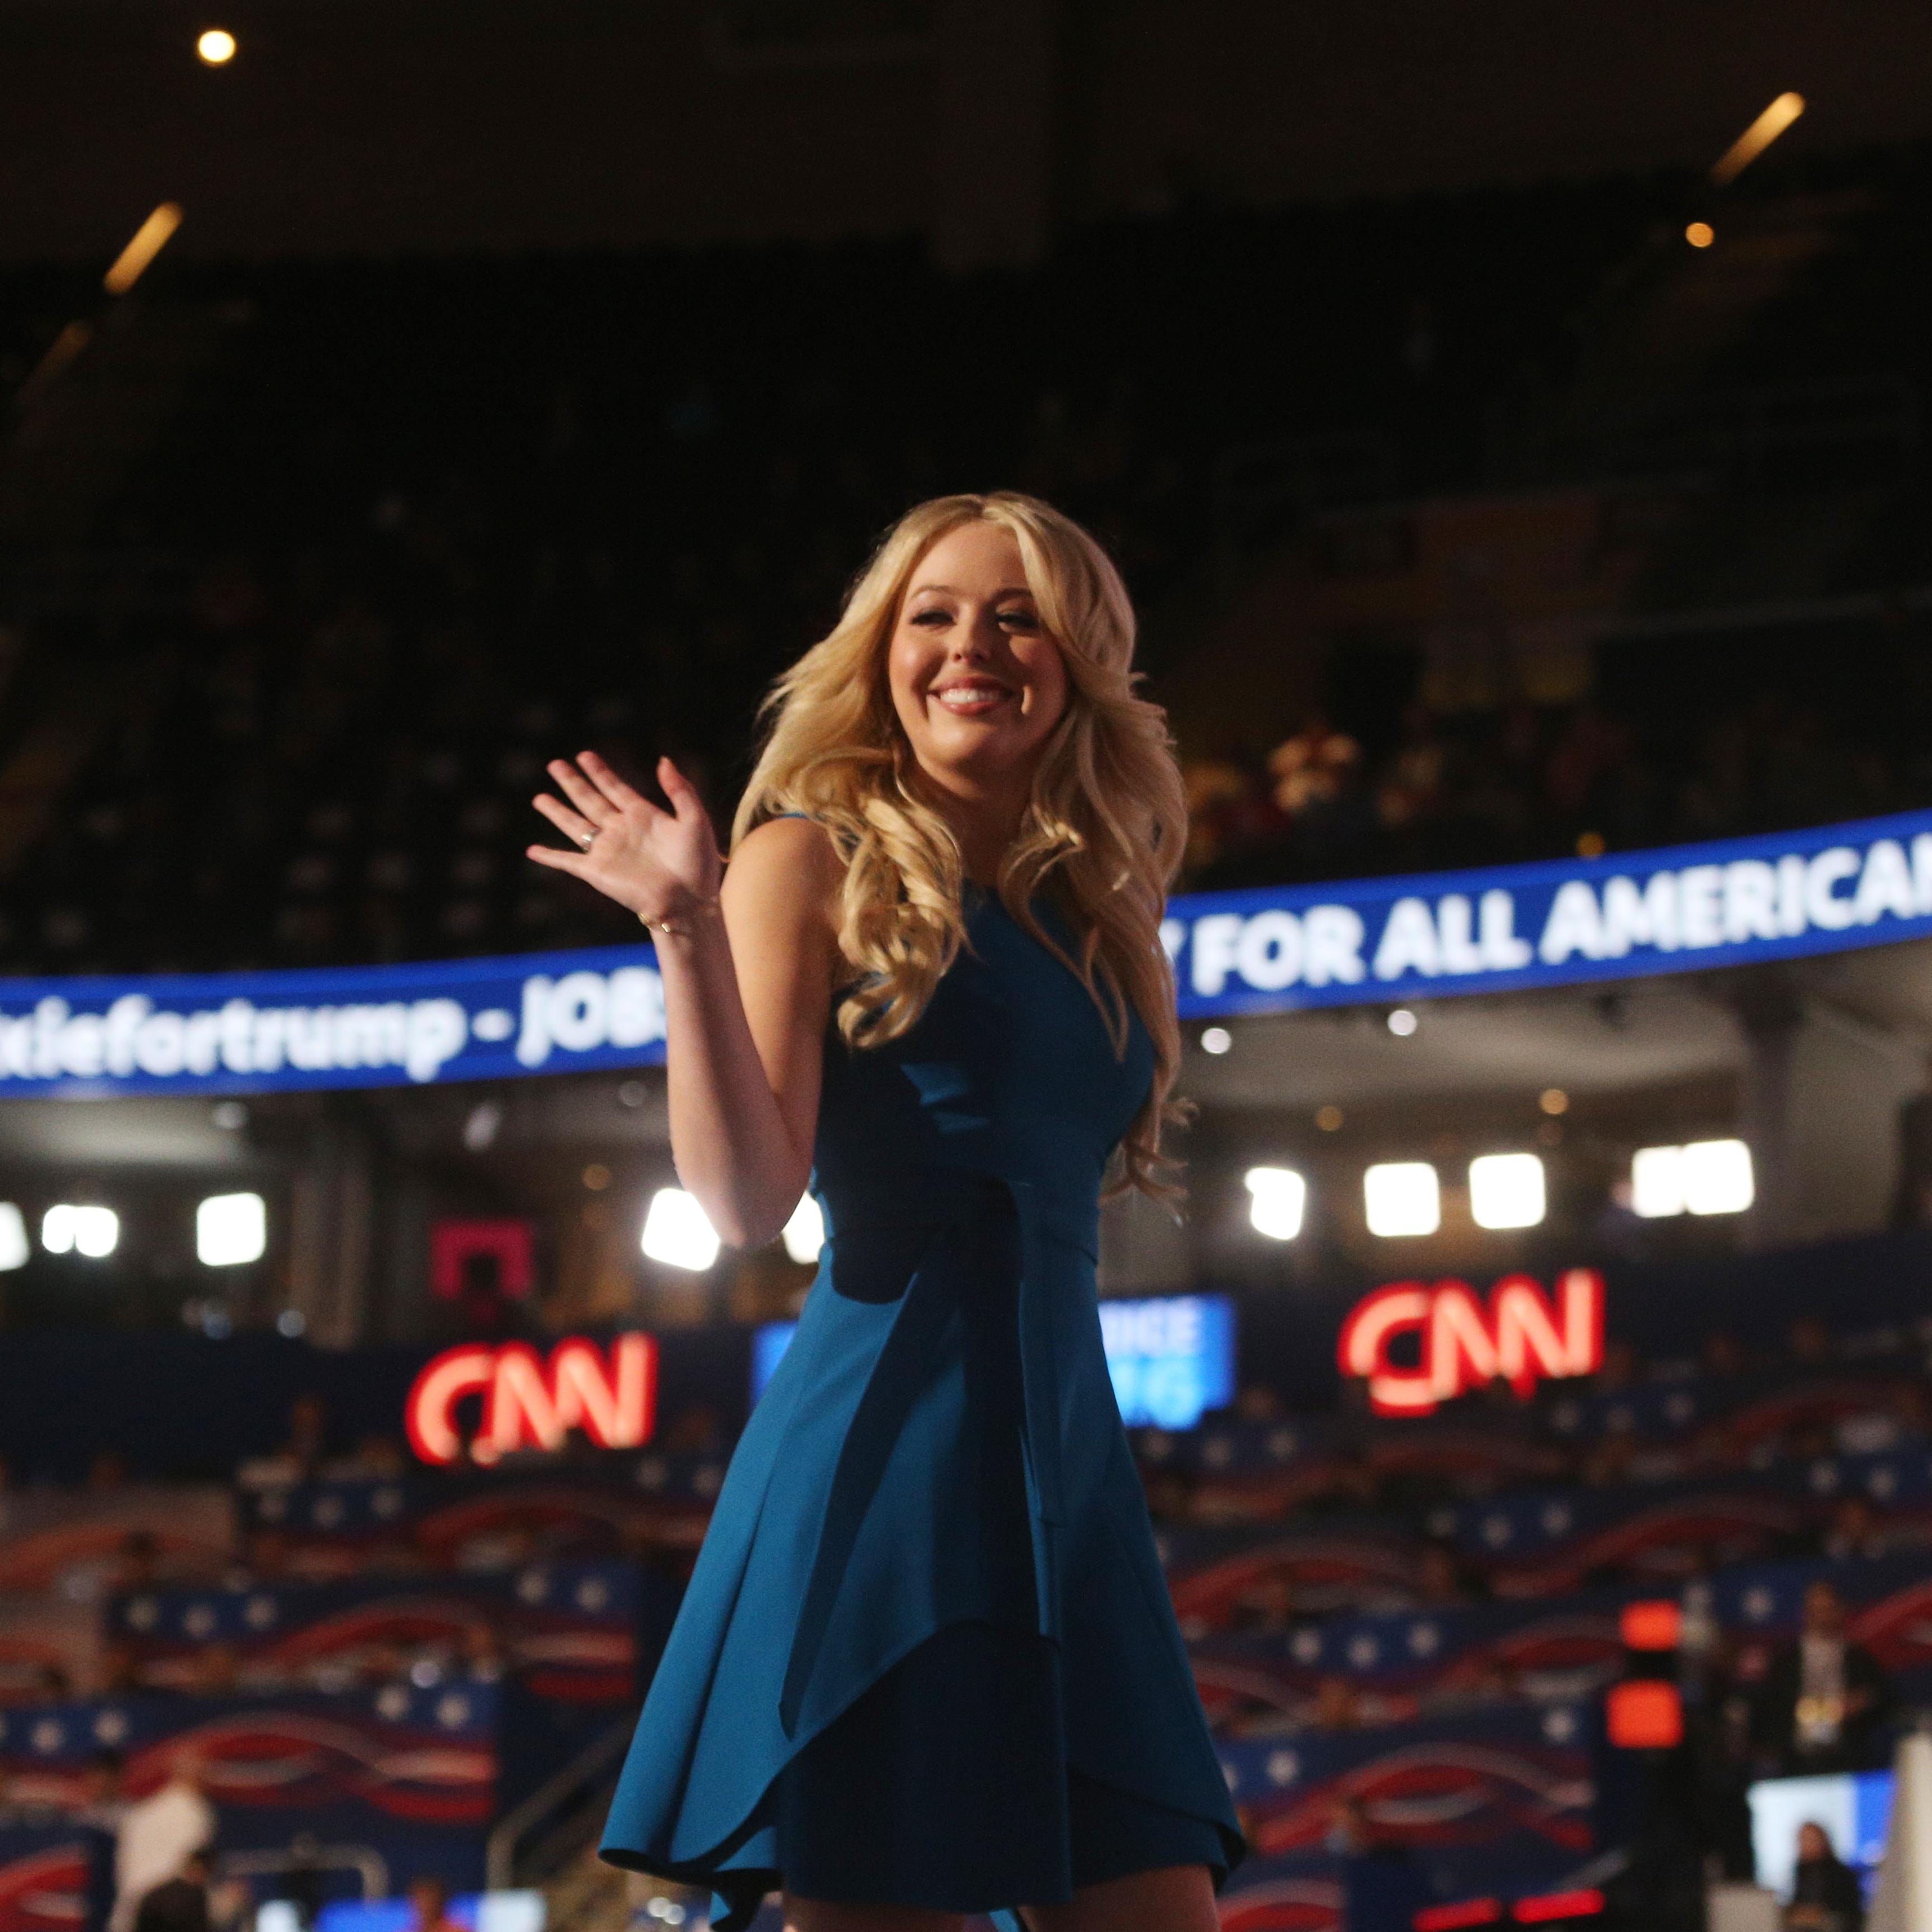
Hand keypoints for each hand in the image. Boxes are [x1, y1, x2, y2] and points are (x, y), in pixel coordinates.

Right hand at [527, 751, 721, 925]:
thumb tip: (663, 760)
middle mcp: (621, 830)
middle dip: (572, 782)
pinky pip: (567, 862)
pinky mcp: (597, 872)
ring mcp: (608, 850)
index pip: (615, 787)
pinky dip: (550, 857)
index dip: (599, 771)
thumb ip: (680, 789)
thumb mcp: (695, 819)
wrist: (690, 902)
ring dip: (557, 811)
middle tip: (554, 764)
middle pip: (590, 800)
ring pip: (575, 825)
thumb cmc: (698, 864)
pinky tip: (532, 851)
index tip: (584, 755)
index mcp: (644, 815)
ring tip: (539, 798)